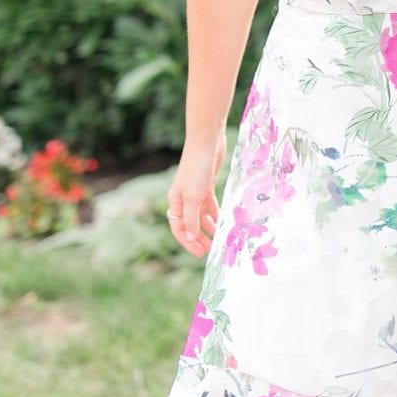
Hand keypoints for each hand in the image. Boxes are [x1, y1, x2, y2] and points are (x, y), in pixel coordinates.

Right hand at [166, 131, 225, 258]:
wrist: (206, 143)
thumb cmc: (197, 168)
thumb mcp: (193, 196)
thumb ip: (192, 218)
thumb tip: (190, 237)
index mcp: (175, 202)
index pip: (179, 228)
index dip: (189, 242)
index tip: (201, 253)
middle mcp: (183, 198)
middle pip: (190, 224)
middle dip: (199, 237)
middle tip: (211, 250)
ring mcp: (195, 191)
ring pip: (201, 215)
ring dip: (208, 227)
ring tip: (218, 239)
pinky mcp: (207, 185)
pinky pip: (209, 205)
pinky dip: (214, 214)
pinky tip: (221, 222)